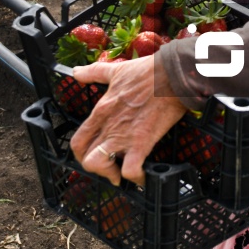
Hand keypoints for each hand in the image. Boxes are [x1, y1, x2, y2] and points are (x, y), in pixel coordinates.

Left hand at [70, 55, 187, 186]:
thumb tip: (76, 72)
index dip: (82, 154)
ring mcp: (124, 136)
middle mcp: (109, 126)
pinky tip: (143, 175)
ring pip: (100, 166)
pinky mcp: (142, 142)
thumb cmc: (147, 71)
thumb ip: (94, 72)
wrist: (172, 74)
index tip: (93, 155)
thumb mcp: (115, 70)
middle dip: (96, 168)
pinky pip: (131, 170)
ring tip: (122, 173)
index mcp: (101, 110)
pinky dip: (136, 178)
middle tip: (110, 167)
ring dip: (110, 174)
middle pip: (86, 158)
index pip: (79, 140)